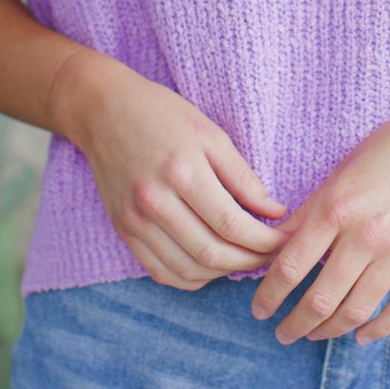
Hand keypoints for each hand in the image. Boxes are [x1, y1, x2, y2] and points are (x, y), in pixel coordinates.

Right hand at [63, 58, 286, 289]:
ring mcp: (134, 221)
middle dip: (251, 261)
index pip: (232, 225)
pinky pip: (162, 272)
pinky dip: (193, 278)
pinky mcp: (124, 230)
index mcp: (181, 172)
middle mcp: (154, 202)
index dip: (265, 241)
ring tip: (246, 258)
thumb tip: (275, 213)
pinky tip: (212, 265)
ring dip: (224, 273)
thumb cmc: (162, 114)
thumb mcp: (210, 134)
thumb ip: (243, 177)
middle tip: (273, 255)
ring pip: (188, 270)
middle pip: (212, 254)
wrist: (102, 111)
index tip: (286, 240)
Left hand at [251, 60, 389, 345]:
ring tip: (314, 335)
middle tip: (282, 334)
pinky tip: (361, 335)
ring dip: (330, 331)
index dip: (269, 295)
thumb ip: (310, 211)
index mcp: (336, 207)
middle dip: (295, 324)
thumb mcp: (342, 170)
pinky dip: (378, 329)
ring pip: (357, 310)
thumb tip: (276, 243)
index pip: (290, 266)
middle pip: (320, 298)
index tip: (259, 309)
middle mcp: (365, 234)